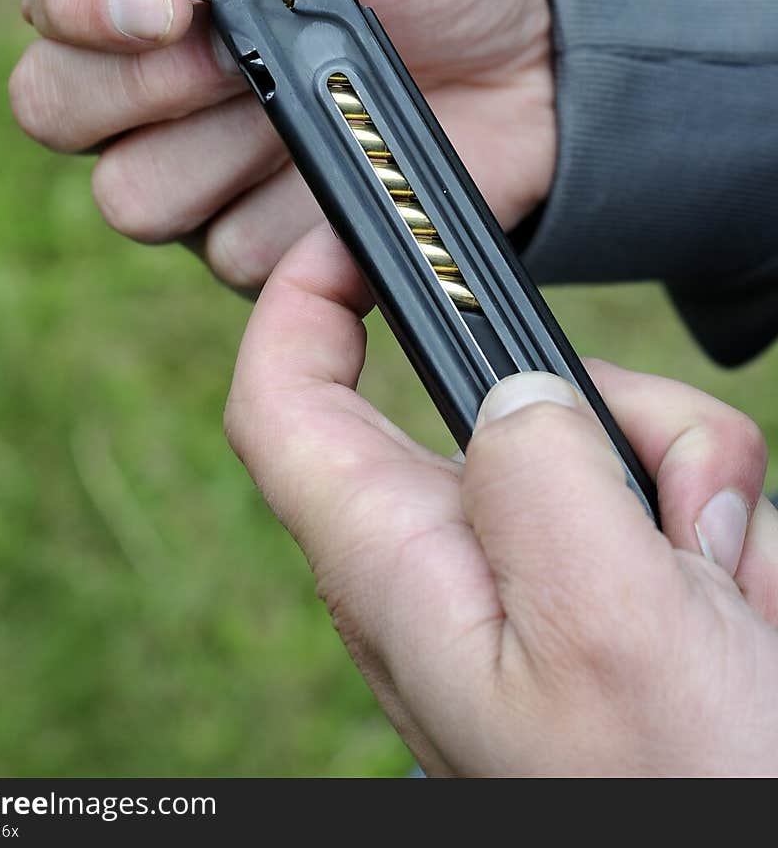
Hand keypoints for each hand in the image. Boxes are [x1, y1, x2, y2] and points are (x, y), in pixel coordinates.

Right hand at [10, 0, 553, 289]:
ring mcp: (198, 169)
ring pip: (134, 196)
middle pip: (53, 106)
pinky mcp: (257, 244)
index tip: (164, 7)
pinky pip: (235, 256)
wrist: (537, 60)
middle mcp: (154, 77)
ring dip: (226, 154)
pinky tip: (357, 166)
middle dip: (140, 88)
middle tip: (240, 62)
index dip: (81, 4)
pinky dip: (301, 217)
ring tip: (320, 104)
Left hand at [225, 225, 777, 776]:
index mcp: (403, 572)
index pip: (287, 407)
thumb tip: (508, 388)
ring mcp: (537, 578)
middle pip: (496, 395)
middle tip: (678, 503)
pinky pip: (658, 492)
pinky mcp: (603, 591)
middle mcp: (456, 565)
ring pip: (598, 433)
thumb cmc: (683, 796)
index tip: (347, 231)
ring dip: (682, 480)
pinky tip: (736, 608)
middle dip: (605, 411)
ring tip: (721, 594)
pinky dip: (712, 527)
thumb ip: (542, 478)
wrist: (758, 846)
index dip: (294, 302)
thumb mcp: (613, 631)